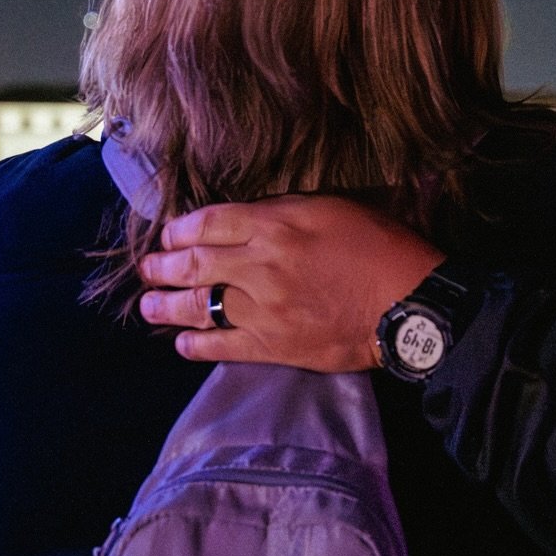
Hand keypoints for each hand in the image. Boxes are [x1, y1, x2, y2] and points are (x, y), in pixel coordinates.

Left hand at [138, 195, 445, 368]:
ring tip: (148, 307)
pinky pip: (220, 347)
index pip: (209, 223)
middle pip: (193, 264)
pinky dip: (194, 345)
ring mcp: (262, 309)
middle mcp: (260, 266)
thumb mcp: (335, 208)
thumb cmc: (381, 247)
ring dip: (165, 307)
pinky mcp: (273, 346)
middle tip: (147, 269)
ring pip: (197, 306)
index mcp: (276, 226)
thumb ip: (287, 210)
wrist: (408, 304)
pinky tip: (182, 343)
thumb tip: (251, 219)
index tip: (169, 234)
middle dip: (162, 267)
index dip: (180, 229)